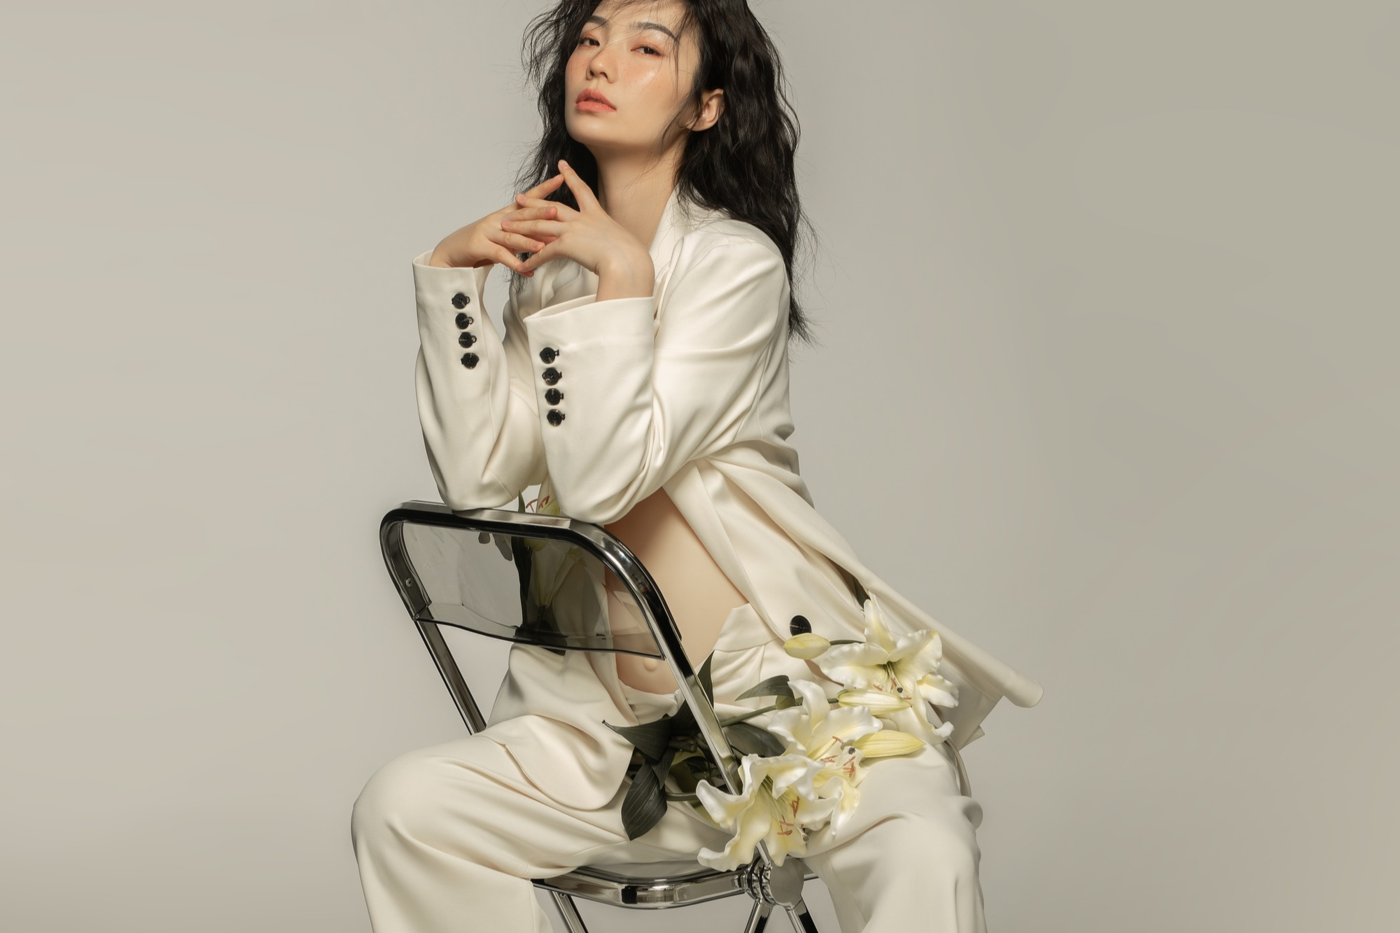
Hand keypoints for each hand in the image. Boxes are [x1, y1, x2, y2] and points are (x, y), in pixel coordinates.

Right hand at [426, 173, 566, 274]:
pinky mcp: (479, 246)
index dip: (544, 188)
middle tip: (557, 211)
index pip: (527, 199)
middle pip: (521, 215)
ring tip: (544, 246)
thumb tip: (551, 238)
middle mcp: (497, 220)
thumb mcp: (506, 238)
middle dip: (540, 213)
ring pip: (511, 236)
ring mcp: (487, 232)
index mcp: (506, 215)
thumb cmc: (482, 244)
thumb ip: (525, 236)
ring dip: (528, 241)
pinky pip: (500, 256)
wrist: (452, 251)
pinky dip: (515, 264)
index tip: (560, 178)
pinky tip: (528, 270)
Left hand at [504, 160, 653, 286]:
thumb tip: (618, 245)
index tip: (562, 166)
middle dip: (532, 202)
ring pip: (540, 225)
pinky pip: (543, 252)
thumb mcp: (621, 240)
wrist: (628, 261)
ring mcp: (573, 230)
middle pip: (550, 206)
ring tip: (506, 228)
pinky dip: (532, 260)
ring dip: (521, 227)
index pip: (581, 190)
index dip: (570, 176)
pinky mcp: (567, 245)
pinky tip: (523, 265)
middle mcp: (582, 219)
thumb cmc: (629, 255)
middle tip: (519, 197)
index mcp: (596, 214)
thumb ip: (611, 239)